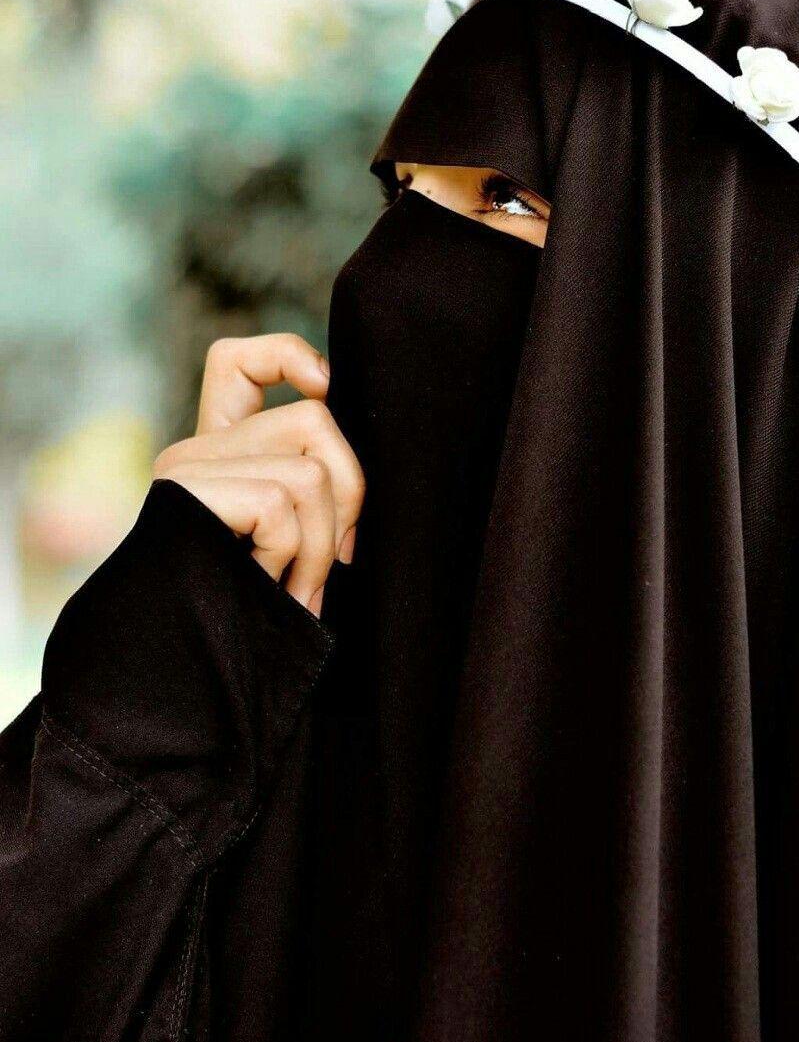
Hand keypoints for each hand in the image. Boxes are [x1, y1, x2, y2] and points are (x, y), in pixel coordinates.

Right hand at [152, 334, 363, 617]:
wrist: (184, 684)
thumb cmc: (250, 629)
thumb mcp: (291, 552)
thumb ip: (311, 497)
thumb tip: (370, 472)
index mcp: (217, 457)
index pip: (236, 361)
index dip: (290, 357)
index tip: (326, 389)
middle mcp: (194, 452)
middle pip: (315, 419)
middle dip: (351, 497)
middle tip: (333, 567)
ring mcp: (186, 468)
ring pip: (310, 470)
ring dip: (323, 545)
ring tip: (297, 592)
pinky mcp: (185, 491)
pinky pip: (281, 503)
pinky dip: (293, 556)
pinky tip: (267, 591)